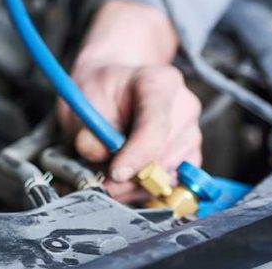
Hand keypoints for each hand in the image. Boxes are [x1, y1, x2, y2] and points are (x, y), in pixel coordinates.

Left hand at [57, 0, 202, 201]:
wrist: (111, 82)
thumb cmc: (95, 87)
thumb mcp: (80, 100)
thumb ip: (86, 126)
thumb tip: (95, 154)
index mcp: (159, 84)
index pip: (156, 125)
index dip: (135, 155)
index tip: (113, 171)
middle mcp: (184, 105)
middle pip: (165, 155)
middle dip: (130, 176)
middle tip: (98, 180)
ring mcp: (190, 130)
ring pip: (172, 173)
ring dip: (138, 186)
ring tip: (109, 177)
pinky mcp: (189, 152)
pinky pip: (176, 181)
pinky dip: (150, 189)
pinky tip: (128, 180)